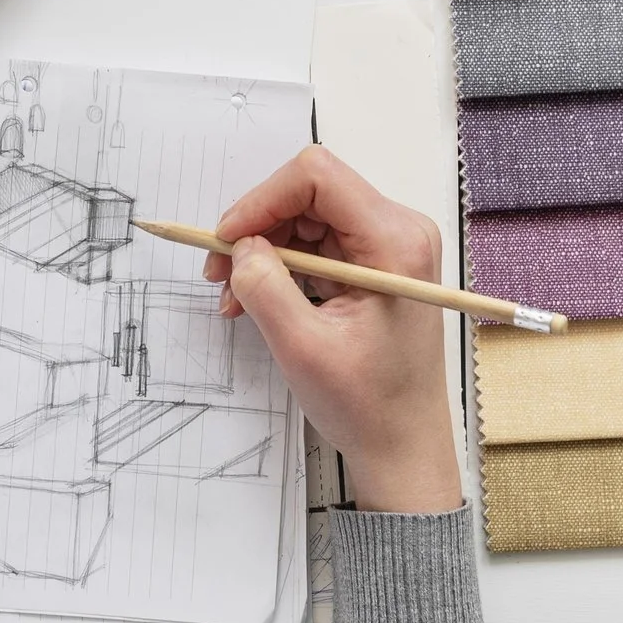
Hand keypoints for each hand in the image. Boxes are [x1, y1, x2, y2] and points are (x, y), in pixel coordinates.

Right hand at [206, 146, 462, 513]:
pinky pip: (316, 243)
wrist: (403, 444)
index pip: (317, 178)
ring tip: (235, 296)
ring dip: (262, 250)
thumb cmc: (368, 404)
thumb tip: (240, 245)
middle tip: (219, 274)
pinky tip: (257, 299)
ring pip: (306, 217)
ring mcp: (388, 247)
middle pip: (308, 194)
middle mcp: (398, 232)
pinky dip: (280, 265)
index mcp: (395, 242)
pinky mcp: (374, 265)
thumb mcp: (303, 347)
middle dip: (256, 228)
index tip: (226, 240)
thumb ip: (265, 287)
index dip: (261, 200)